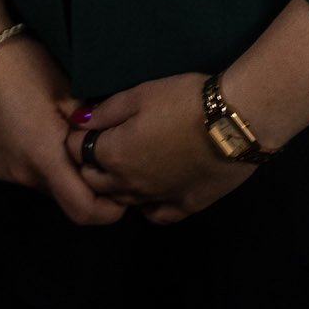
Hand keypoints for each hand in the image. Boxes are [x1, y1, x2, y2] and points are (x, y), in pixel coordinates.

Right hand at [0, 35, 126, 227]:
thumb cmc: (26, 66)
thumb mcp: (67, 92)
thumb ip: (92, 127)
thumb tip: (115, 145)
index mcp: (44, 158)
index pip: (82, 211)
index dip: (108, 210)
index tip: (126, 190)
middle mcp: (23, 174)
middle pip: (67, 200)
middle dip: (91, 187)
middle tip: (110, 159)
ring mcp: (6, 170)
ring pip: (49, 187)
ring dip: (68, 174)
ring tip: (82, 142)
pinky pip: (31, 175)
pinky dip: (49, 165)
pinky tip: (54, 135)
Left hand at [65, 72, 256, 224]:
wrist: (233, 121)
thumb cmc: (183, 100)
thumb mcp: (140, 94)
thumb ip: (105, 111)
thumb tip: (77, 123)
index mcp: (114, 155)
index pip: (75, 152)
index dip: (76, 137)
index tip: (86, 125)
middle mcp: (129, 185)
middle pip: (93, 182)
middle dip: (90, 163)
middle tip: (102, 143)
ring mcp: (157, 200)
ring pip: (121, 201)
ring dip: (115, 185)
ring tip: (127, 164)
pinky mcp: (184, 207)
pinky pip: (154, 214)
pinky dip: (146, 205)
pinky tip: (152, 190)